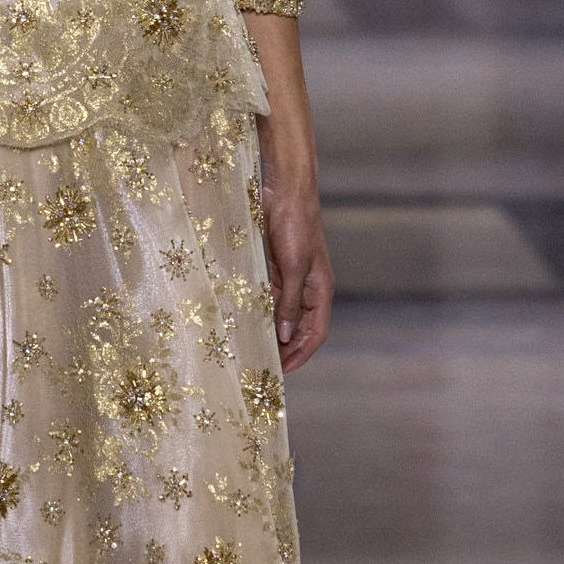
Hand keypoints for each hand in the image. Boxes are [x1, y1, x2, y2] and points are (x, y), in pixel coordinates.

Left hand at [261, 163, 333, 372]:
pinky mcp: (273, 270)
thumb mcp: (293, 266)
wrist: (283, 191)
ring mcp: (289, 280)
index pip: (315, 334)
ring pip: (281, 316)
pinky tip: (242, 323)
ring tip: (250, 351)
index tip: (282, 372)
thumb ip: (289, 301)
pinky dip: (258, 313)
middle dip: (284, 349)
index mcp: (320, 291)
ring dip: (269, 333)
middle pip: (298, 329)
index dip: (300, 355)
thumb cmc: (295, 224)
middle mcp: (306, 289)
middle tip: (261, 367)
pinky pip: (266, 299)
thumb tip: (287, 335)